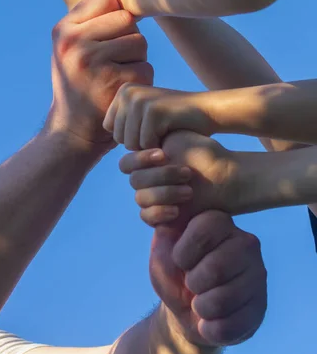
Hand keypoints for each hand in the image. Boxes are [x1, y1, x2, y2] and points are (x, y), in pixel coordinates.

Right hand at [49, 0, 152, 146]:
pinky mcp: (114, 83)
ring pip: (139, 43)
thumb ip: (89, 20)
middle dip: (128, 39)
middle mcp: (74, 43)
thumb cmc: (78, 84)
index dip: (114, 18)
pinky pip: (146, 68)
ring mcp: (93, 63)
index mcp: (63, 30)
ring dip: (137, 60)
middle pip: (127, 20)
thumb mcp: (70, 49)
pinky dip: (141, 81)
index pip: (107, 0)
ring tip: (117, 76)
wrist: (73, 131)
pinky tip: (123, 91)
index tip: (106, 39)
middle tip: (113, 62)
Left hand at [103, 83, 215, 149]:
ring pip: (131, 142)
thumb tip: (90, 131)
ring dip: (150, 145)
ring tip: (164, 129)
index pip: (110, 130)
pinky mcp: (153, 110)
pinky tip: (171, 130)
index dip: (131, 136)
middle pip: (119, 137)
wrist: (206, 111)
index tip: (149, 127)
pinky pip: (145, 143)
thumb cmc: (174, 120)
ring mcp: (140, 99)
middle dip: (140, 142)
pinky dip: (159, 144)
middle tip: (159, 129)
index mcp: (122, 91)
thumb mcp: (141, 116)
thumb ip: (122, 120)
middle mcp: (127, 92)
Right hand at [120, 130, 245, 226]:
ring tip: (189, 192)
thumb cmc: (203, 153)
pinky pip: (146, 216)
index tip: (164, 154)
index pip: (126, 163)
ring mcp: (151, 198)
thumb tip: (133, 139)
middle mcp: (146, 179)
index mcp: (144, 160)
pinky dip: (159, 212)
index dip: (141, 159)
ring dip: (165, 193)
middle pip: (134, 181)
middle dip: (161, 176)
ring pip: (141, 198)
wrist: (226, 175)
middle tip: (187, 173)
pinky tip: (177, 209)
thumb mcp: (177, 137)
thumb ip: (152, 135)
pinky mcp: (160, 217)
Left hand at [150, 212, 266, 346]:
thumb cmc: (173, 271)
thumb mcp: (161, 246)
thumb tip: (166, 210)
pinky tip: (209, 320)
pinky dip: (210, 328)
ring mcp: (258, 274)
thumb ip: (162, 225)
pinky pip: (231, 325)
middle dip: (192, 283)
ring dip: (200, 307)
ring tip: (199, 301)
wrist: (184, 308)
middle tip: (191, 283)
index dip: (183, 254)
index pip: (204, 231)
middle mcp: (246, 242)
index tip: (180, 261)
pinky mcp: (260, 306)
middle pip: (216, 268)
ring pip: (224, 299)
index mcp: (220, 221)